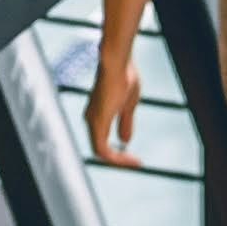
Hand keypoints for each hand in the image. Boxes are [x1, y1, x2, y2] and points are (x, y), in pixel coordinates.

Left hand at [87, 43, 141, 163]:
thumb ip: (125, 123)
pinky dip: (116, 157)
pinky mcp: (97, 122)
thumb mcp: (128, 104)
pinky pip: (102, 149)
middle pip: (100, 150)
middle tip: (136, 163)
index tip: (135, 157)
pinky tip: (130, 158)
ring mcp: (92, 121)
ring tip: (135, 162)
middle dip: (118, 160)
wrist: (117, 62)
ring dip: (118, 160)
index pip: (102, 143)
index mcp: (96, 115)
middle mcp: (90, 120)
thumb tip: (124, 141)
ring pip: (100, 152)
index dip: (117, 153)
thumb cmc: (123, 76)